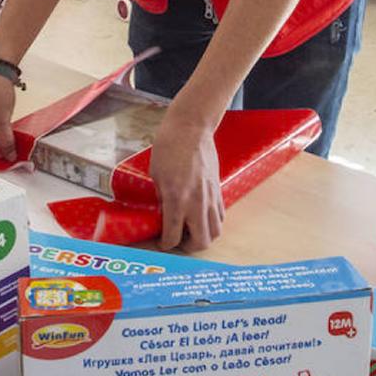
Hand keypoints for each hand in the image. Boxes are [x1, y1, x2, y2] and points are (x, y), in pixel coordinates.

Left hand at [150, 107, 222, 250]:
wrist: (191, 128)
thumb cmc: (169, 147)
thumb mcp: (156, 175)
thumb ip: (162, 199)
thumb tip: (163, 215)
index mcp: (176, 199)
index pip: (173, 237)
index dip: (164, 245)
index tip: (160, 243)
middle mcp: (196, 202)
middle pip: (201, 242)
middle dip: (187, 247)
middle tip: (177, 240)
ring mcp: (210, 197)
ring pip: (216, 232)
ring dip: (203, 237)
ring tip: (190, 230)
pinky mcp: (218, 189)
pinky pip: (220, 215)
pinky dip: (211, 222)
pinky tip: (200, 216)